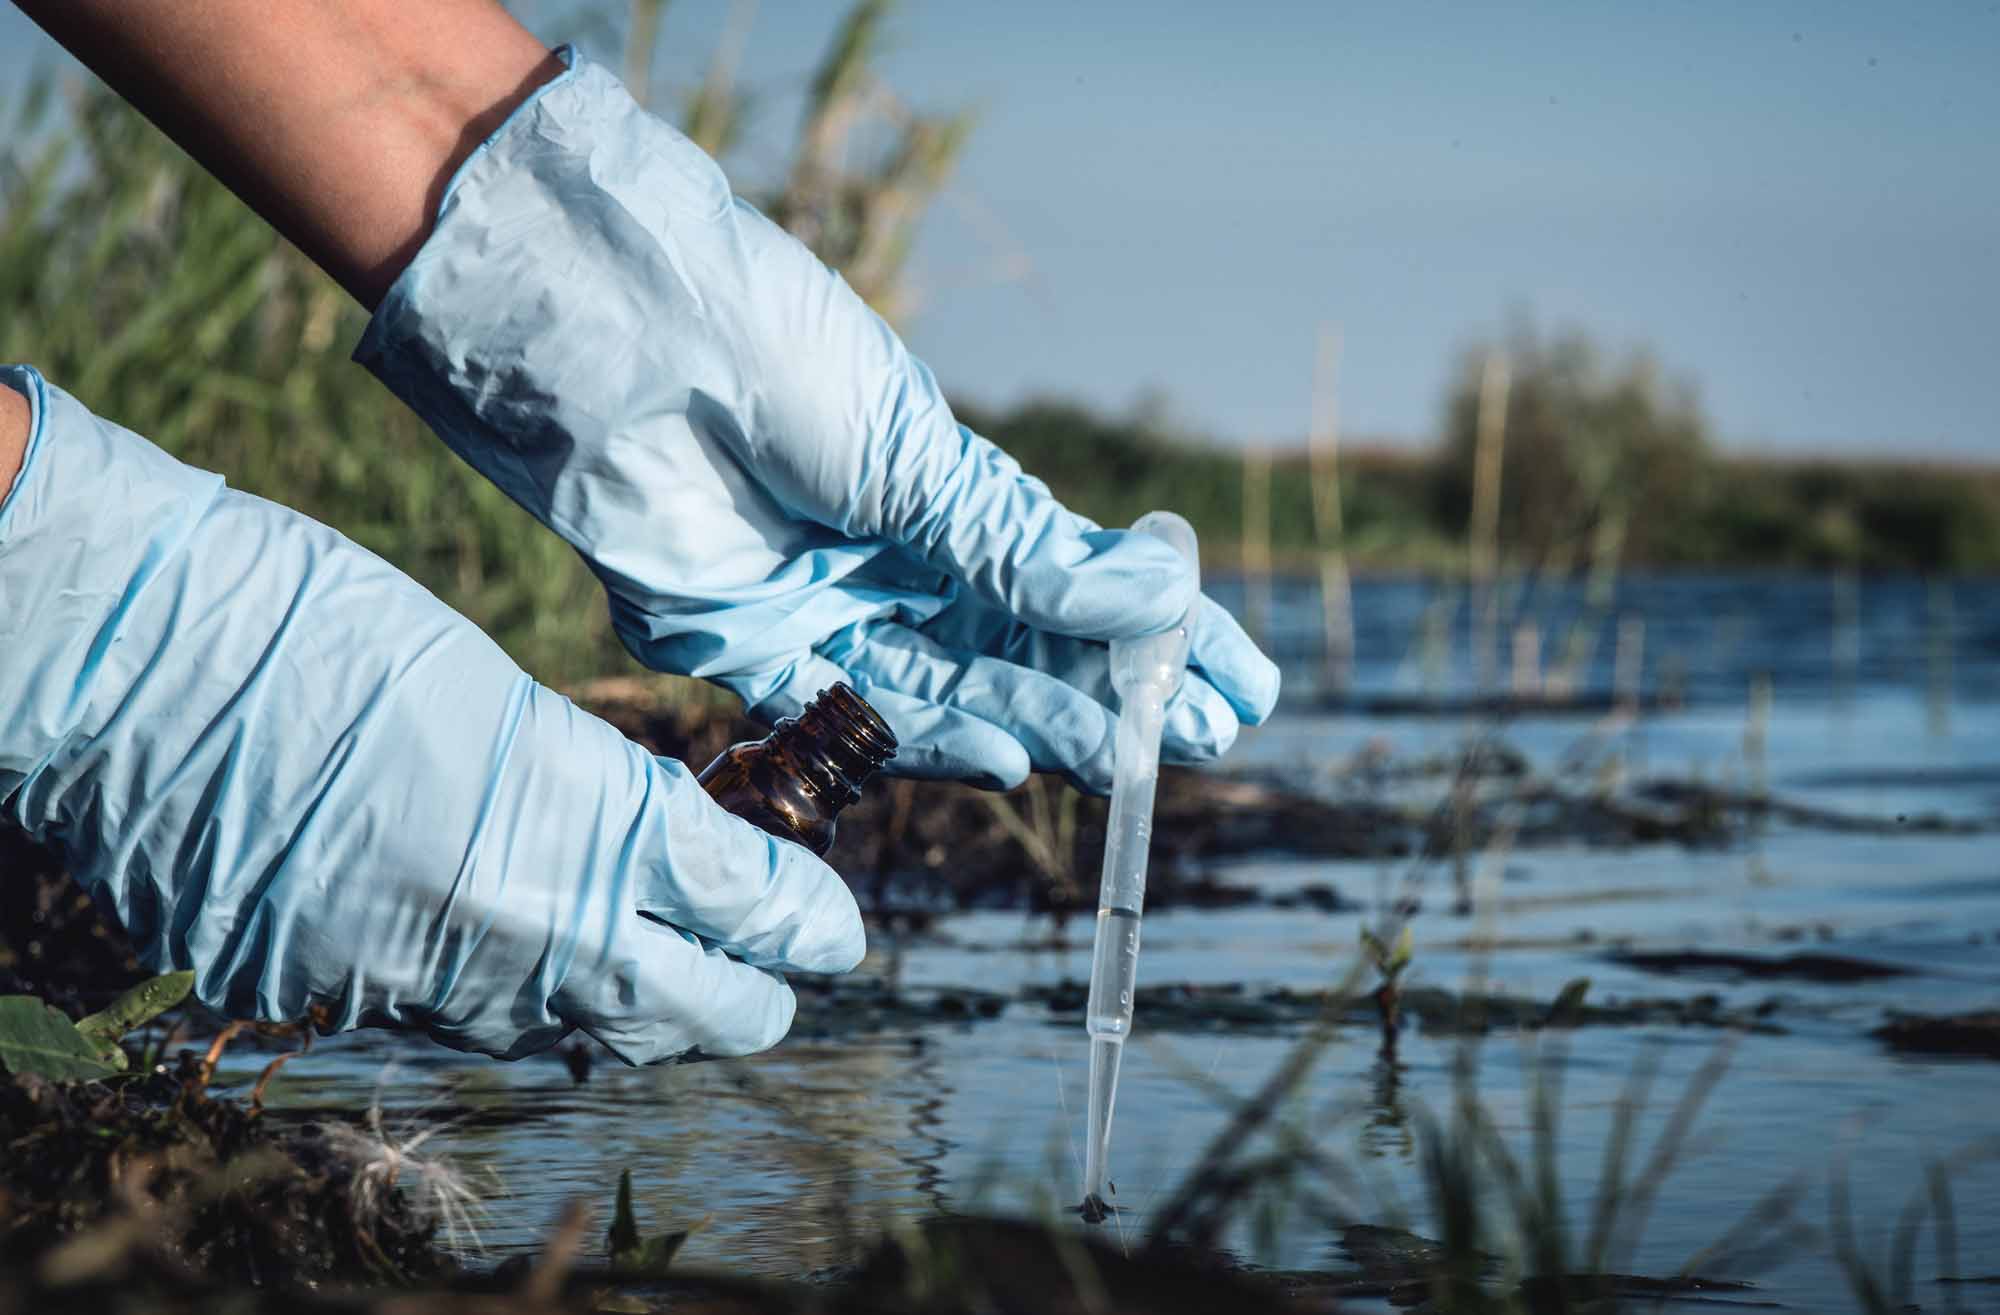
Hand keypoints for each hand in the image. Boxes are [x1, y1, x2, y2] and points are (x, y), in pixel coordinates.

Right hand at [0, 366, 862, 1062]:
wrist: (131, 659)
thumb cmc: (321, 623)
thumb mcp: (500, 694)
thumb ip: (598, 796)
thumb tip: (672, 861)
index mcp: (580, 823)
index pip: (746, 908)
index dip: (807, 923)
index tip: (836, 927)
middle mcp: (516, 932)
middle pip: (694, 1015)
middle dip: (752, 995)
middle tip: (774, 963)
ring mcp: (418, 984)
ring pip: (581, 1036)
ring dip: (636, 1005)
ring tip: (662, 963)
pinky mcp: (330, 1001)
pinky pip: (461, 1027)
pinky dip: (513, 998)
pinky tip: (517, 953)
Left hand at [356, 49, 1279, 793]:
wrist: (623, 343)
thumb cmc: (776, 357)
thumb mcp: (919, 455)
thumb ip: (1024, 550)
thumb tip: (1164, 596)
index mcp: (944, 492)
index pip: (1078, 581)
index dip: (1162, 635)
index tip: (1243, 680)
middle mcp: (894, 559)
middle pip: (1027, 651)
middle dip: (1121, 695)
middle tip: (1207, 740)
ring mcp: (828, 609)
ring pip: (959, 693)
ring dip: (1048, 727)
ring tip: (1133, 757)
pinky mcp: (751, 653)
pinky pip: (858, 717)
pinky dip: (938, 742)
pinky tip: (1015, 760)